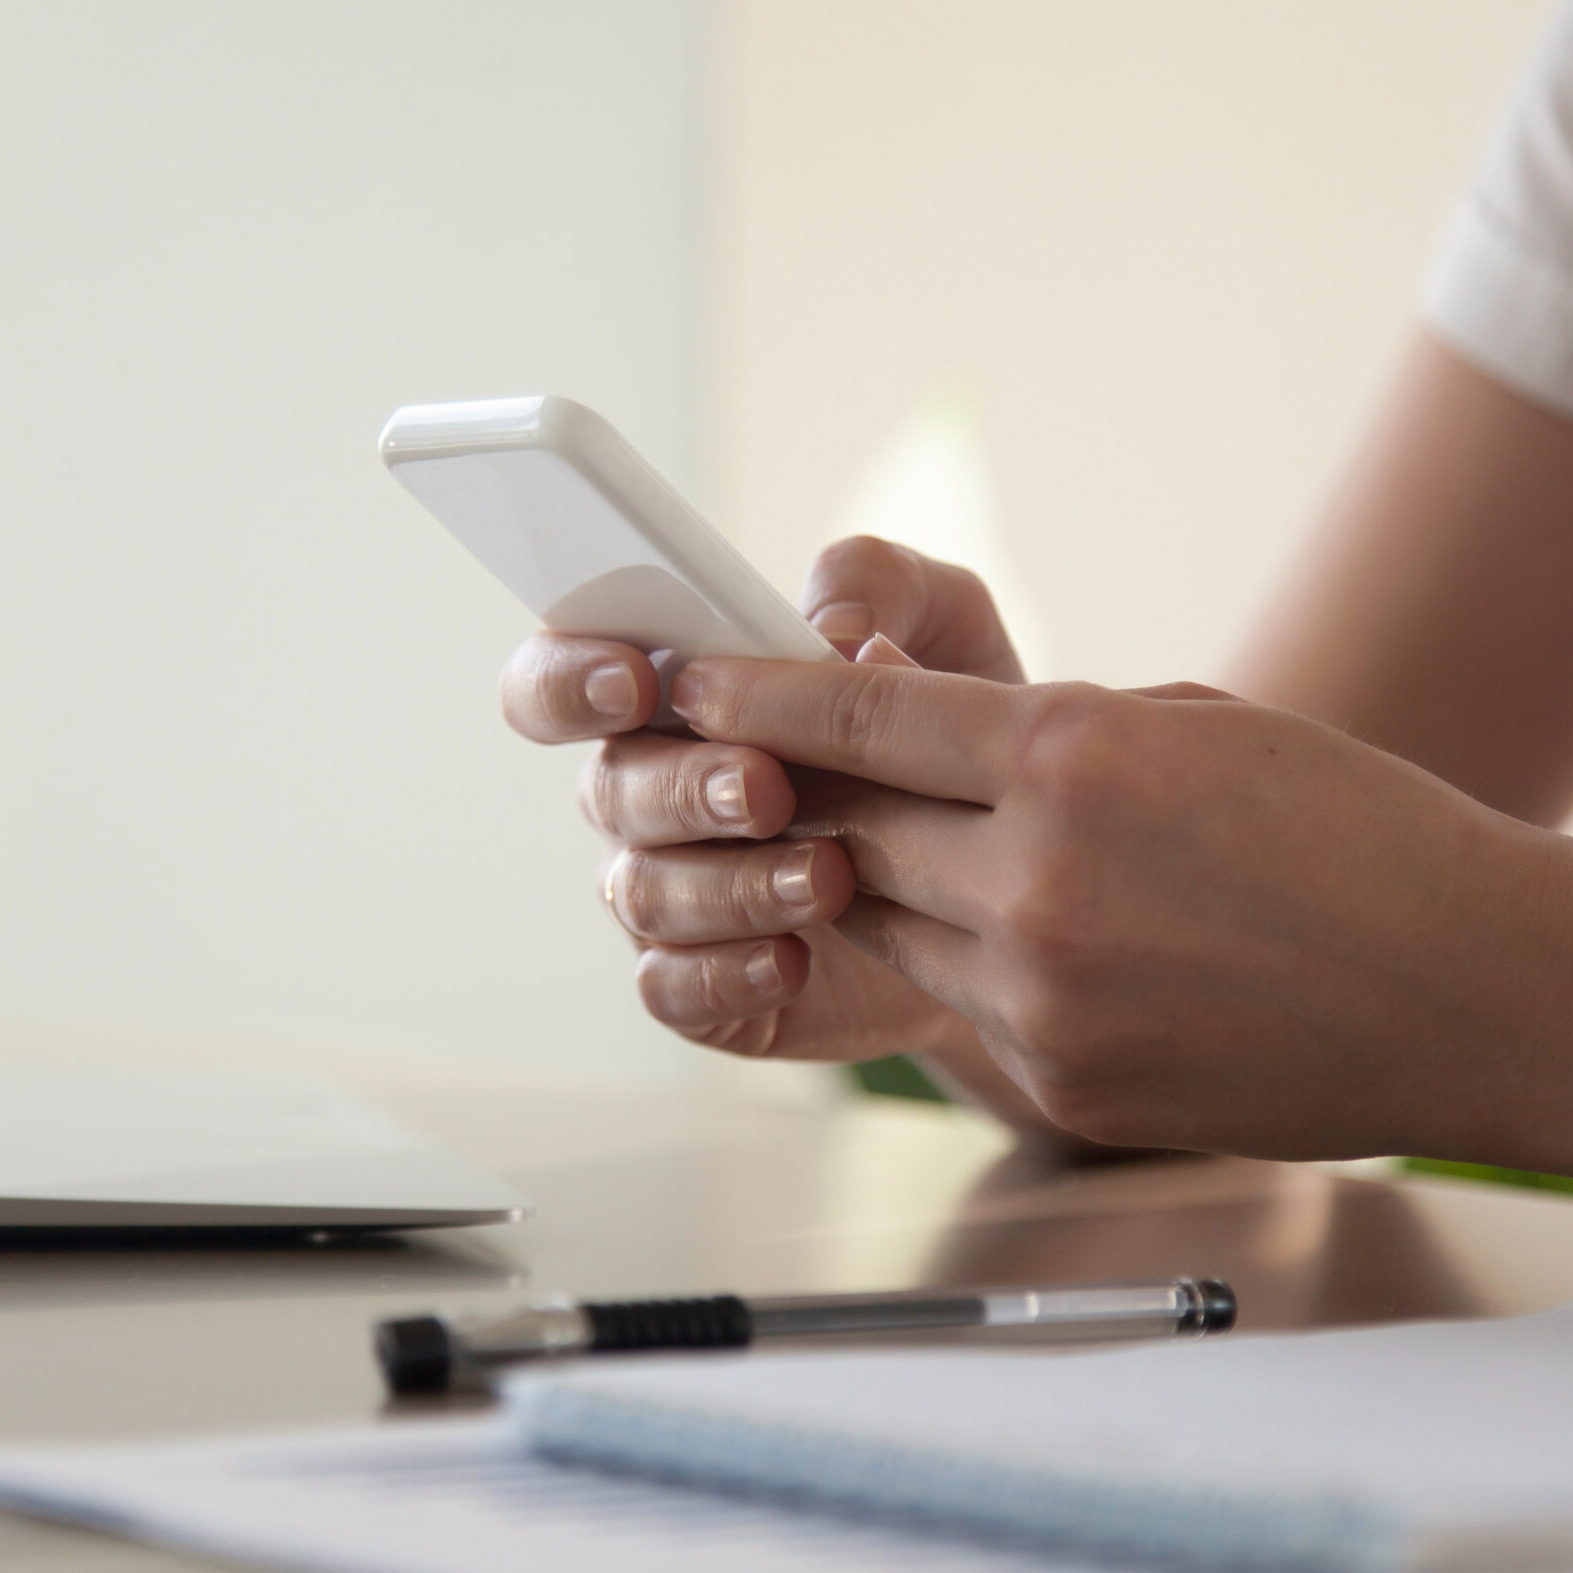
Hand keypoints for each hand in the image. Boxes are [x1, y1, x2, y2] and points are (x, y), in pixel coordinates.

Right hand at [496, 538, 1026, 1070]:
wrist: (1015, 879)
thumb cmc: (951, 734)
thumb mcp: (946, 629)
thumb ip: (881, 584)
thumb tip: (828, 627)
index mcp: (670, 699)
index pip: (557, 679)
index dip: (568, 679)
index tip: (635, 682)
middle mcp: (648, 794)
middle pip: (609, 788)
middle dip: (685, 787)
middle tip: (769, 788)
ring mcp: (669, 895)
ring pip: (644, 892)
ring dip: (729, 884)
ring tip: (828, 878)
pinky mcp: (704, 987)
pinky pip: (671, 988)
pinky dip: (727, 973)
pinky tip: (795, 958)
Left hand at [663, 652, 1572, 1158]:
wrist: (1477, 990)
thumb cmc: (1359, 832)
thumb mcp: (1197, 725)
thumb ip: (1053, 731)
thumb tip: (937, 734)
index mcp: (1071, 759)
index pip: (856, 719)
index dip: (753, 697)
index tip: (684, 681)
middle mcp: (1037, 880)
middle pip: (847, 831)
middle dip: (809, 800)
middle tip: (782, 773)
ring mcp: (1042, 994)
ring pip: (891, 926)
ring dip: (891, 887)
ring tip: (946, 855)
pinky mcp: (1059, 1081)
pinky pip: (962, 1006)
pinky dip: (974, 965)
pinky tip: (1051, 943)